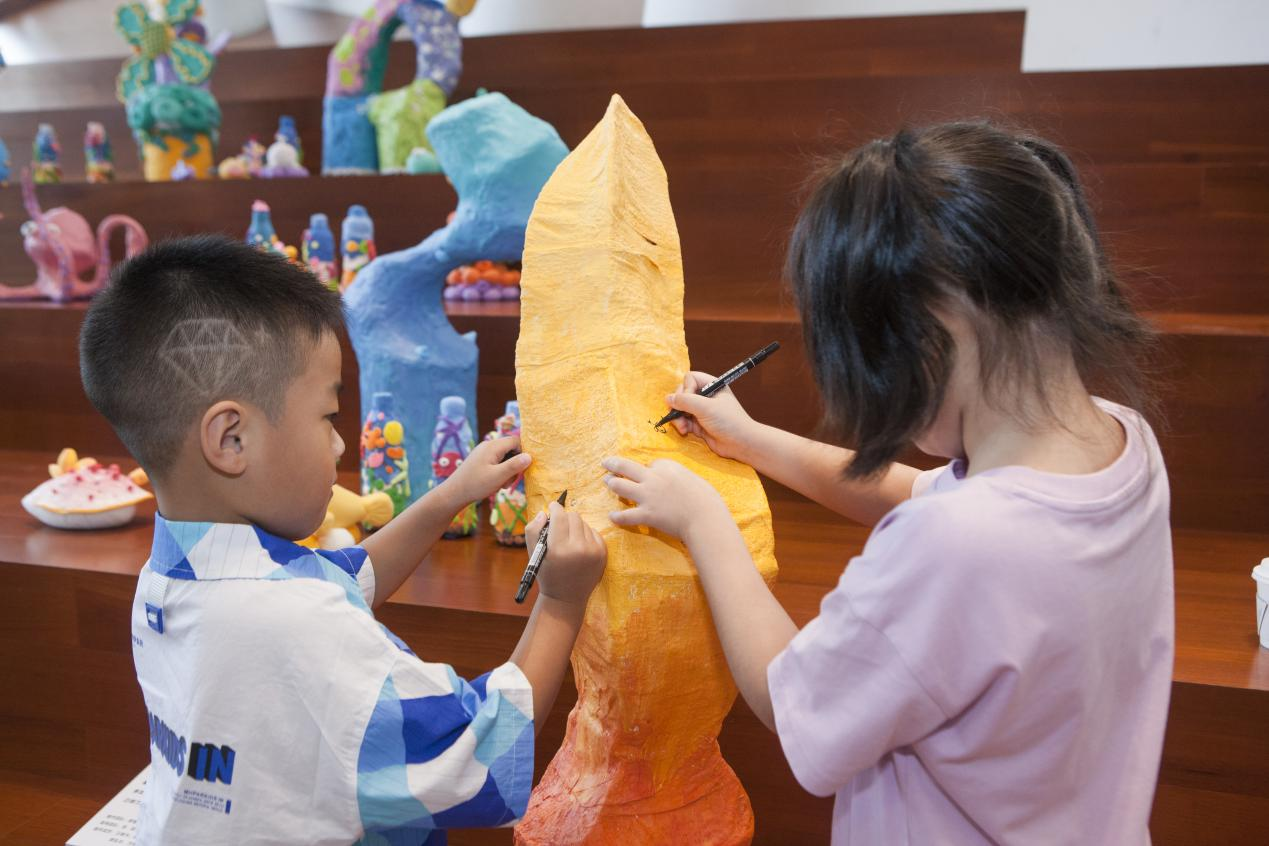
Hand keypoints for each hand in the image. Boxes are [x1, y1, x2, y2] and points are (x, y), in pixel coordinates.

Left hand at [445, 436, 531, 506]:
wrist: (454, 493)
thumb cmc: (476, 484)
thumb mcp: (498, 476)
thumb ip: (515, 465)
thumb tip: (530, 456)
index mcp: (493, 446)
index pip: (516, 441)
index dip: (523, 453)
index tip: (523, 469)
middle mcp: (488, 445)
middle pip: (511, 450)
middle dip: (514, 465)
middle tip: (509, 481)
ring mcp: (483, 452)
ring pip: (504, 457)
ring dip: (507, 471)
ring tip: (500, 484)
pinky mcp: (480, 460)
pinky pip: (496, 462)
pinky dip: (499, 472)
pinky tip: (494, 483)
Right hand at [526, 501, 605, 605]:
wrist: (566, 598)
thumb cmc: (547, 573)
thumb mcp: (533, 553)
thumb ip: (533, 530)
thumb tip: (543, 513)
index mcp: (559, 548)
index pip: (560, 516)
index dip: (554, 508)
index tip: (552, 507)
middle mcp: (578, 548)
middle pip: (573, 516)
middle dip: (564, 518)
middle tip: (558, 526)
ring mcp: (593, 551)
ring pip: (584, 523)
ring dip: (575, 527)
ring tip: (568, 540)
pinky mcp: (603, 553)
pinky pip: (594, 532)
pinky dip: (585, 535)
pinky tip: (578, 546)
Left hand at [602, 456, 730, 541]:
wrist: (705, 517)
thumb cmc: (705, 499)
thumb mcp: (691, 477)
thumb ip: (676, 476)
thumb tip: (668, 480)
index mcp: (666, 465)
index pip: (650, 464)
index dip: (648, 470)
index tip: (648, 473)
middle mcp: (653, 478)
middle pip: (626, 466)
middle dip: (612, 463)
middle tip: (605, 462)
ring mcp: (647, 496)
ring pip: (620, 486)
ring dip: (611, 483)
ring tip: (606, 482)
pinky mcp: (646, 514)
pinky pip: (625, 515)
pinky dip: (617, 517)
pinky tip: (611, 517)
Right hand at [665, 372, 757, 460]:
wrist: (741, 443)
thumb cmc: (728, 421)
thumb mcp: (706, 408)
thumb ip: (685, 401)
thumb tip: (667, 398)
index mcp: (712, 385)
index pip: (690, 378)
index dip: (686, 389)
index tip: (690, 401)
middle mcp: (706, 396)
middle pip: (683, 393)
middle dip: (678, 405)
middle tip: (680, 415)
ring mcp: (702, 411)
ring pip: (681, 408)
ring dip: (678, 417)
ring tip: (682, 427)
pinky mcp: (699, 424)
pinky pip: (684, 421)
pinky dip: (682, 425)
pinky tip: (684, 432)